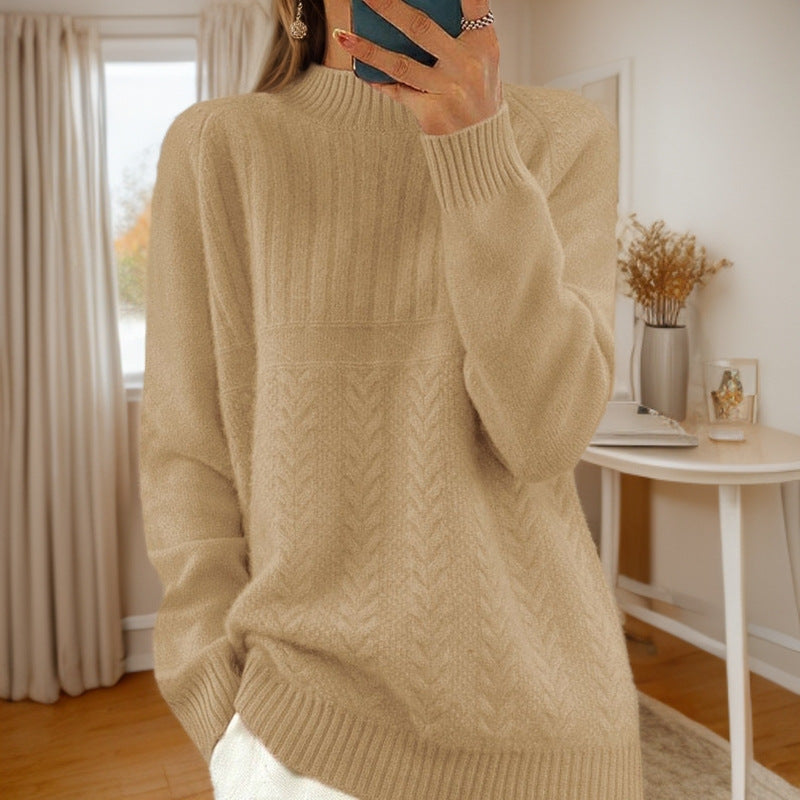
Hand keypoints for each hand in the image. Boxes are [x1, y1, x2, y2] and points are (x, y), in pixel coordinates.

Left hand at [332, 0, 501, 134]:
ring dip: (367, 49)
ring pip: (400, 64)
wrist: (481, 144)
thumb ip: (458, 37)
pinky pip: (398, 91)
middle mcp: (468, 65)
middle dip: (389, 7)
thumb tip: (407, 15)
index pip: (474, 3)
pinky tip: (360, 70)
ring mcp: (449, 91)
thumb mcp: (482, 62)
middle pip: (421, 28)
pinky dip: (377, 80)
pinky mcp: (432, 114)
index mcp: (484, 45)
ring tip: (342, 36)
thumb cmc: (477, 95)